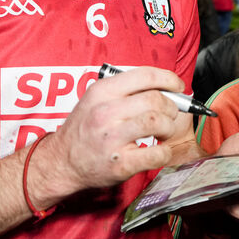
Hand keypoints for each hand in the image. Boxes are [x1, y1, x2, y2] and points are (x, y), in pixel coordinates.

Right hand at [34, 66, 184, 198]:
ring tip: (163, 131)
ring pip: (157, 122)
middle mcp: (105, 112)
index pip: (145, 75)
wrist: (61, 162)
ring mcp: (111, 139)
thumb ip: (125, 90)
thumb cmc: (83, 129)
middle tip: (169, 114)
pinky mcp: (120, 164)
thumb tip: (165, 86)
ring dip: (169, 127)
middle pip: (155, 99)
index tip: (177, 86)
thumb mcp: (95, 99)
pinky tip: (159, 150)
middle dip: (171, 106)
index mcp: (102, 91)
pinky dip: (165, 152)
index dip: (169, 79)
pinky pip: (156, 154)